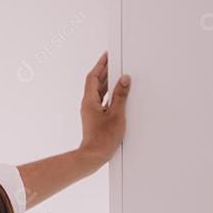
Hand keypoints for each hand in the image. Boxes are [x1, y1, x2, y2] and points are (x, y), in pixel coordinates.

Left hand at [79, 51, 130, 165]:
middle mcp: (88, 104)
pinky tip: (117, 93)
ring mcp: (91, 112)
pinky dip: (109, 93)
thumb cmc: (103, 139)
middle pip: (95, 83)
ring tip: (117, 73)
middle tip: (114, 61)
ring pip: (99, 92)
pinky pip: (102, 100)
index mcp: (90, 101)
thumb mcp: (117, 115)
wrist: (93, 156)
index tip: (107, 55)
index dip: (100, 64)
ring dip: (107, 82)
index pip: (93, 77)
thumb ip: (121, 96)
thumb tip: (124, 79)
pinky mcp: (95, 118)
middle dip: (104, 70)